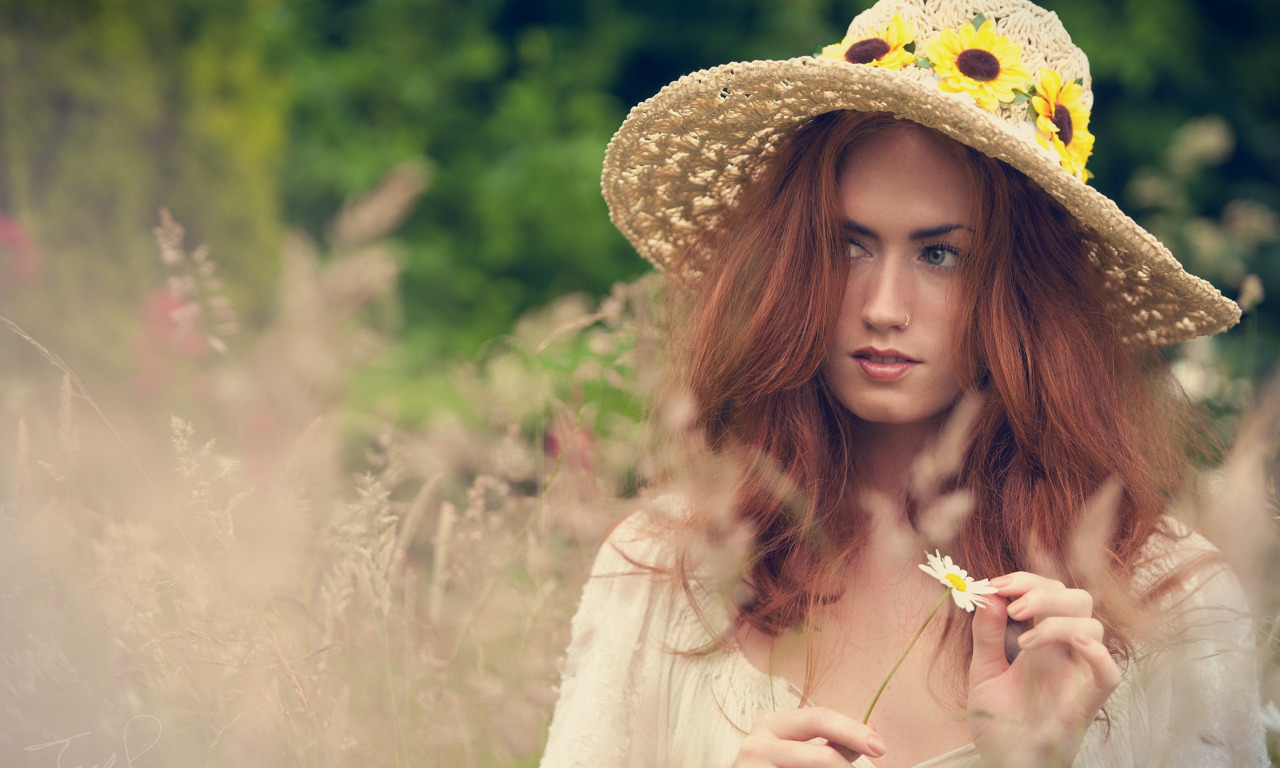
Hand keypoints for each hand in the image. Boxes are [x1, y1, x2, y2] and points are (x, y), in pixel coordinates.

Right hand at [732, 707, 887, 766]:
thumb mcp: (797, 750)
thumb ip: (830, 742)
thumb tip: (871, 729)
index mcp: (770, 724)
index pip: (820, 718)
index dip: (853, 731)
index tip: (881, 746)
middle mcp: (757, 744)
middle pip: (824, 756)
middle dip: (851, 761)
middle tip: (873, 763)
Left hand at [967, 572, 1121, 767]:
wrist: (1004, 762)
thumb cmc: (998, 722)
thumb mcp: (983, 671)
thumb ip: (986, 634)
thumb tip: (989, 596)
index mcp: (1042, 641)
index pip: (1050, 591)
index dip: (1026, 580)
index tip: (994, 585)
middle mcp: (1064, 653)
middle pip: (1077, 600)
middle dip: (1045, 591)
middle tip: (1013, 607)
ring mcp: (1078, 675)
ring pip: (1093, 626)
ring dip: (1059, 620)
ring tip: (1025, 639)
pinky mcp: (1087, 703)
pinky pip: (1109, 673)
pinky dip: (1096, 653)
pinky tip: (1069, 644)